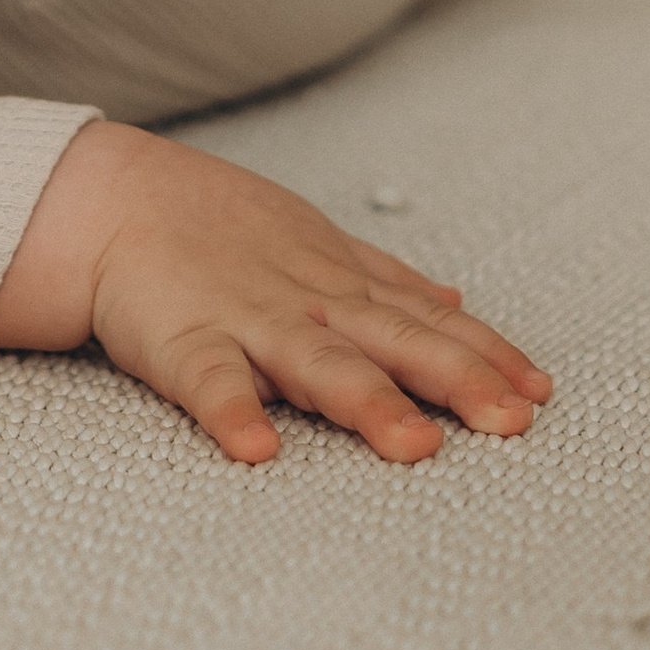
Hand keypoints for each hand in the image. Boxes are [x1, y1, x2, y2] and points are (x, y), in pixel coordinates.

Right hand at [0, 120, 553, 466]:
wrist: (109, 198)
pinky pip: (208, 381)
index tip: (539, 391)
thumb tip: (461, 300)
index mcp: (341, 284)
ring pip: (317, 363)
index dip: (486, 355)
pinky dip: (232, 411)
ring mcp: (247, 318)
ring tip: (413, 445)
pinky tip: (257, 450)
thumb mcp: (316, 243)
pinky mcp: (181, 339)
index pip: (428, 321)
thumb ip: (387, 279)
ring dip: (367, 402)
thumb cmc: (216, 228)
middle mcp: (308, 302)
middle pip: (394, 342)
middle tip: (512, 423)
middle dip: (457, 381)